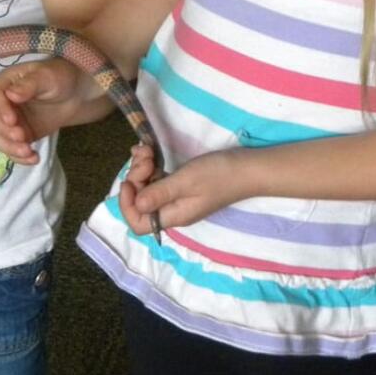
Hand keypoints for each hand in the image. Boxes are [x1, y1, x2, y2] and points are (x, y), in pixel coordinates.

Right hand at [0, 60, 86, 163]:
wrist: (74, 94)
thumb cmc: (59, 78)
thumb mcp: (46, 77)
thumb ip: (29, 85)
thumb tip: (10, 94)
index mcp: (6, 85)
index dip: (0, 109)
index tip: (11, 120)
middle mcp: (3, 104)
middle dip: (5, 131)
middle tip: (21, 137)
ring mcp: (10, 122)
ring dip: (10, 148)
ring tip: (28, 152)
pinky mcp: (20, 136)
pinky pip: (12, 149)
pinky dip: (19, 157)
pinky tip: (33, 158)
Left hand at [119, 147, 245, 235]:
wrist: (248, 168)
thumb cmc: (219, 175)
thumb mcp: (186, 181)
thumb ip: (160, 193)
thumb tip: (137, 205)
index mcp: (173, 215)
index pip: (138, 224)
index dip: (127, 204)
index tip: (130, 181)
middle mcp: (171, 209)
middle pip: (139, 201)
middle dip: (135, 177)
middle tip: (145, 158)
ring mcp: (175, 197)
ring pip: (146, 186)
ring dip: (141, 167)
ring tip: (148, 150)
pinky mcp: (179, 184)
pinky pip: (156, 177)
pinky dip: (149, 165)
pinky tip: (150, 151)